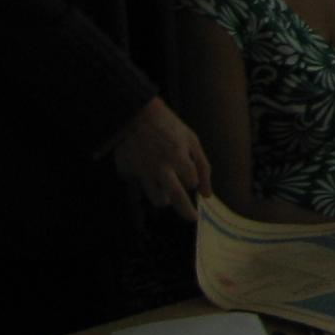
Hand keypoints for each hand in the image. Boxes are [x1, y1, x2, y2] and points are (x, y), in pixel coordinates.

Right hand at [109, 98, 211, 219]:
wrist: (136, 116)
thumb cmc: (169, 129)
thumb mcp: (192, 141)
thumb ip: (203, 167)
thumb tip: (207, 195)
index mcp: (178, 156)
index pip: (191, 182)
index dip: (191, 180)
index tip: (190, 179)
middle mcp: (159, 166)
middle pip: (175, 197)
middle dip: (186, 211)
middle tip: (192, 218)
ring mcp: (141, 171)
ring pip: (156, 199)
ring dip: (165, 197)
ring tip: (166, 187)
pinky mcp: (126, 173)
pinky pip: (140, 186)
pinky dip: (146, 181)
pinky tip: (145, 166)